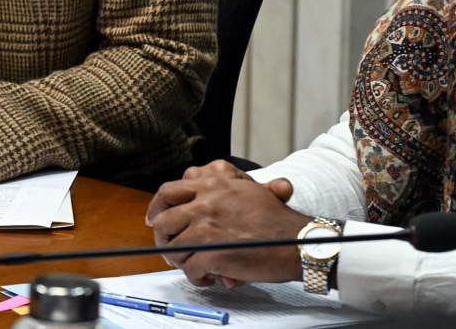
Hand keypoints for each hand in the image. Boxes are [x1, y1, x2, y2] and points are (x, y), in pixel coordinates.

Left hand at [147, 160, 310, 287]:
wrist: (297, 242)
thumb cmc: (277, 220)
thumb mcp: (249, 188)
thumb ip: (225, 182)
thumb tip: (201, 179)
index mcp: (213, 182)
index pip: (170, 189)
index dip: (161, 206)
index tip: (158, 216)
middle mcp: (205, 200)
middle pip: (162, 217)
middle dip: (161, 234)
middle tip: (167, 245)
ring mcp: (205, 226)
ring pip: (171, 245)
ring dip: (178, 258)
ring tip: (192, 264)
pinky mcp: (210, 252)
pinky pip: (189, 267)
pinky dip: (195, 275)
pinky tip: (208, 276)